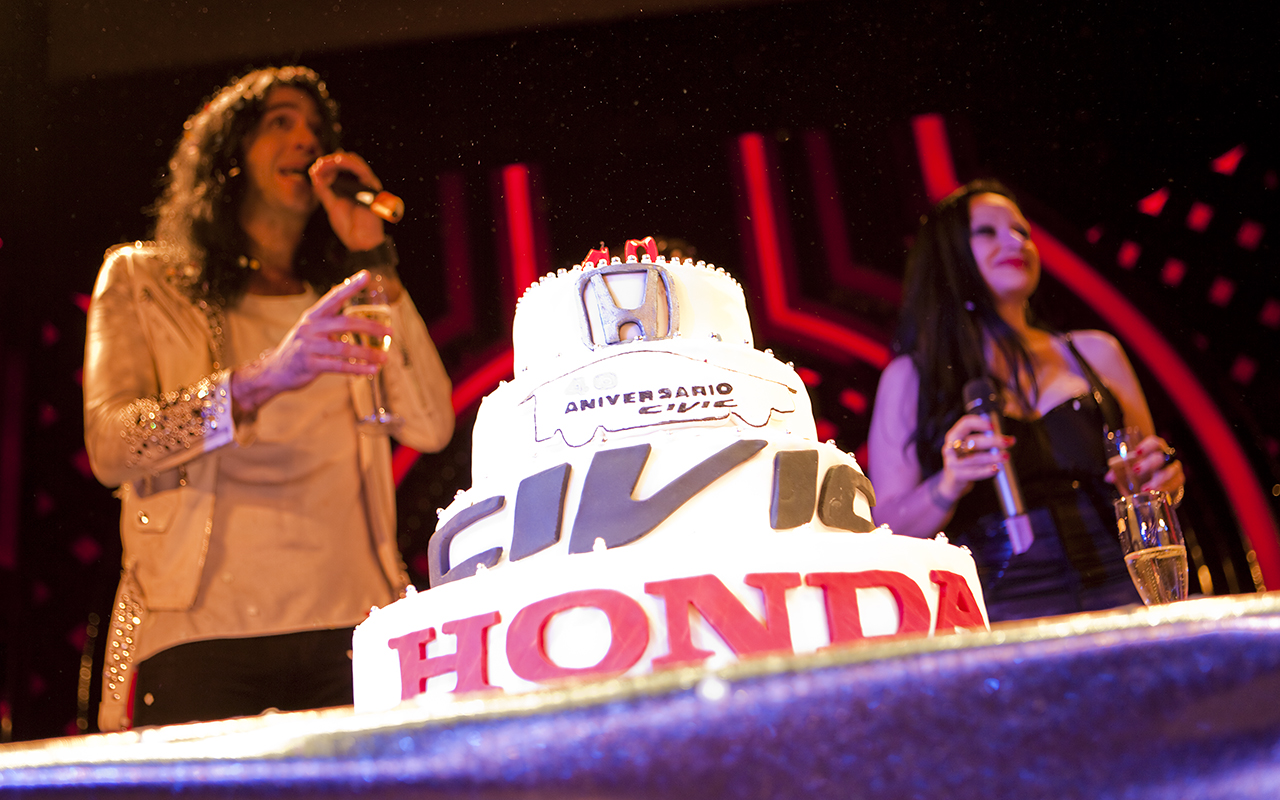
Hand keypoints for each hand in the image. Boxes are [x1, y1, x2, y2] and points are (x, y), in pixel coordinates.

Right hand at [230, 271, 391, 419]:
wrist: (275, 371)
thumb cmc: (301, 349)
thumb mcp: (312, 330)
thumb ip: (332, 324)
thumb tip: (362, 321)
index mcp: (313, 316)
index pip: (334, 297)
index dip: (350, 286)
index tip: (366, 275)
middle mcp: (310, 328)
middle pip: (345, 323)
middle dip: (370, 327)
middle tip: (390, 332)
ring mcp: (309, 346)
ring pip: (344, 348)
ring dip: (367, 353)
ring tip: (385, 358)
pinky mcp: (310, 365)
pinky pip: (339, 366)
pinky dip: (357, 368)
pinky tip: (372, 370)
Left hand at [309, 151, 386, 252]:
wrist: (359, 241)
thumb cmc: (348, 226)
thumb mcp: (330, 204)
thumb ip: (323, 189)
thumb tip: (314, 172)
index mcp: (350, 187)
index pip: (340, 169)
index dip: (327, 165)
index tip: (315, 168)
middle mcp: (360, 184)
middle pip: (348, 162)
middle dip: (331, 160)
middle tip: (319, 163)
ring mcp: (367, 185)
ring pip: (355, 162)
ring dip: (339, 159)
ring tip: (325, 161)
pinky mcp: (372, 188)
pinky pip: (362, 170)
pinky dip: (349, 164)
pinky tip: (337, 162)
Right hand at [936, 413, 1015, 505]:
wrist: (952, 481)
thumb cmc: (965, 459)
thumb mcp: (970, 446)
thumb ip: (984, 439)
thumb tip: (1008, 439)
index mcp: (953, 436)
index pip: (965, 424)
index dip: (980, 423)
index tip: (994, 427)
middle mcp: (951, 448)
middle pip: (972, 441)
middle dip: (992, 441)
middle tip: (1007, 442)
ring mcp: (952, 462)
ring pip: (974, 458)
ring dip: (992, 456)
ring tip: (1006, 456)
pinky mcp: (957, 476)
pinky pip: (974, 472)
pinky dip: (987, 470)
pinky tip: (997, 468)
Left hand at [1105, 434, 1184, 500]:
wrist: (1158, 483)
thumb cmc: (1143, 471)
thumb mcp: (1130, 469)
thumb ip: (1119, 471)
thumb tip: (1109, 478)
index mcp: (1155, 449)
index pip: (1155, 442)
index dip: (1147, 445)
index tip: (1137, 452)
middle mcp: (1167, 458)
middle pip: (1161, 456)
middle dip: (1148, 464)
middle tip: (1135, 470)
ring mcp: (1174, 470)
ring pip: (1172, 471)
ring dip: (1159, 480)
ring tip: (1145, 489)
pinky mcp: (1178, 483)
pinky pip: (1177, 485)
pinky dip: (1167, 489)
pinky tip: (1157, 494)